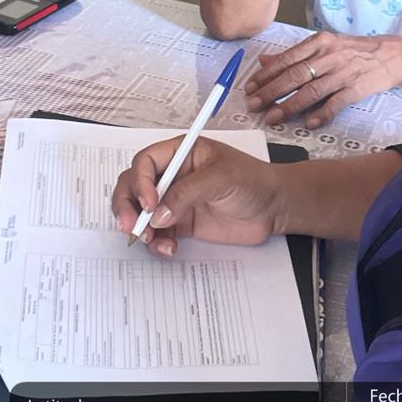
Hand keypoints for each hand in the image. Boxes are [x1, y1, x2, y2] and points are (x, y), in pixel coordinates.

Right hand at [112, 135, 282, 255]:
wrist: (274, 208)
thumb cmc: (254, 181)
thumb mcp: (222, 178)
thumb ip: (188, 193)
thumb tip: (158, 215)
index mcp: (182, 152)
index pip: (146, 161)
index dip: (141, 182)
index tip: (150, 204)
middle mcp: (173, 174)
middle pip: (134, 186)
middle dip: (127, 205)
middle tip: (130, 226)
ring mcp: (175, 200)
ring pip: (141, 212)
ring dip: (140, 227)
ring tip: (152, 240)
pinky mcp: (181, 223)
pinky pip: (157, 233)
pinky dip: (156, 242)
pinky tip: (168, 248)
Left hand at [245, 32, 401, 127]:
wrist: (390, 56)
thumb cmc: (352, 51)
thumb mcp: (323, 45)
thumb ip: (294, 54)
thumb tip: (264, 60)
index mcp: (318, 43)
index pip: (286, 60)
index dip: (265, 75)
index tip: (249, 88)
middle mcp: (329, 56)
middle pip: (295, 75)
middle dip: (271, 92)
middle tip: (254, 105)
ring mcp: (343, 72)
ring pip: (311, 90)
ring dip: (289, 106)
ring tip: (272, 118)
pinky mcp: (356, 88)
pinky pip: (336, 102)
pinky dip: (321, 113)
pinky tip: (308, 123)